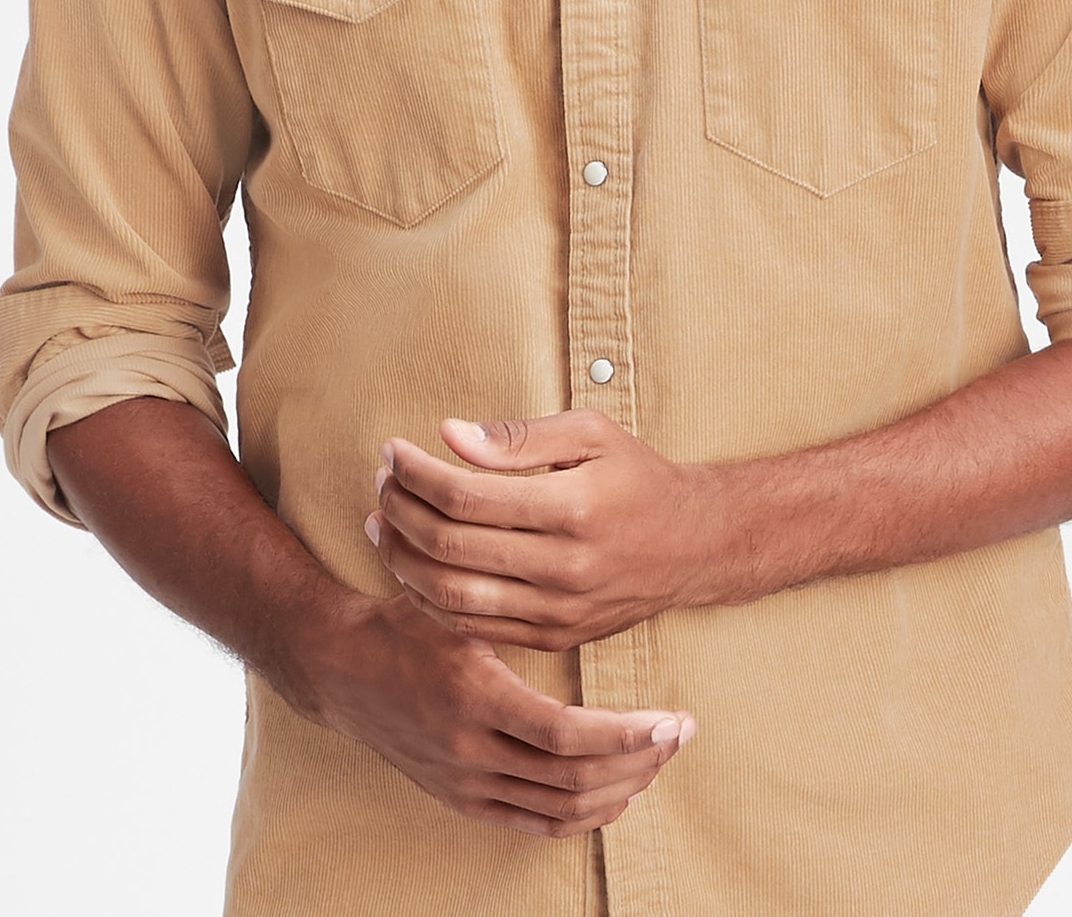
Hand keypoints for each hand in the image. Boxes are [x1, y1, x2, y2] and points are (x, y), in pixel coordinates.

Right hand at [301, 592, 694, 836]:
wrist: (343, 669)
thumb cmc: (407, 620)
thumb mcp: (455, 599)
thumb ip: (507, 595)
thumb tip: (577, 564)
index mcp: (475, 695)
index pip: (566, 736)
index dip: (626, 735)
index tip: (672, 718)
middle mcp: (470, 748)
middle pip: (575, 780)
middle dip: (639, 761)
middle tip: (681, 733)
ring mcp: (465, 781)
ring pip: (561, 808)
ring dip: (620, 788)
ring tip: (657, 756)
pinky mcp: (463, 799)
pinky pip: (535, 824)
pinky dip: (582, 815)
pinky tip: (616, 791)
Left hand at [366, 410, 725, 649]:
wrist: (692, 546)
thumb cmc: (636, 477)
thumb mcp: (590, 433)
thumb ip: (519, 436)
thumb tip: (451, 436)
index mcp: (571, 508)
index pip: (465, 495)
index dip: (416, 473)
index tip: (392, 451)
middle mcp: (562, 567)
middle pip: (449, 547)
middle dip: (400, 511)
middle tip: (380, 483)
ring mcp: (556, 611)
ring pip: (452, 596)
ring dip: (402, 559)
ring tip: (381, 524)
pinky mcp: (553, 638)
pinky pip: (473, 627)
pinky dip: (430, 599)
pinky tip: (412, 567)